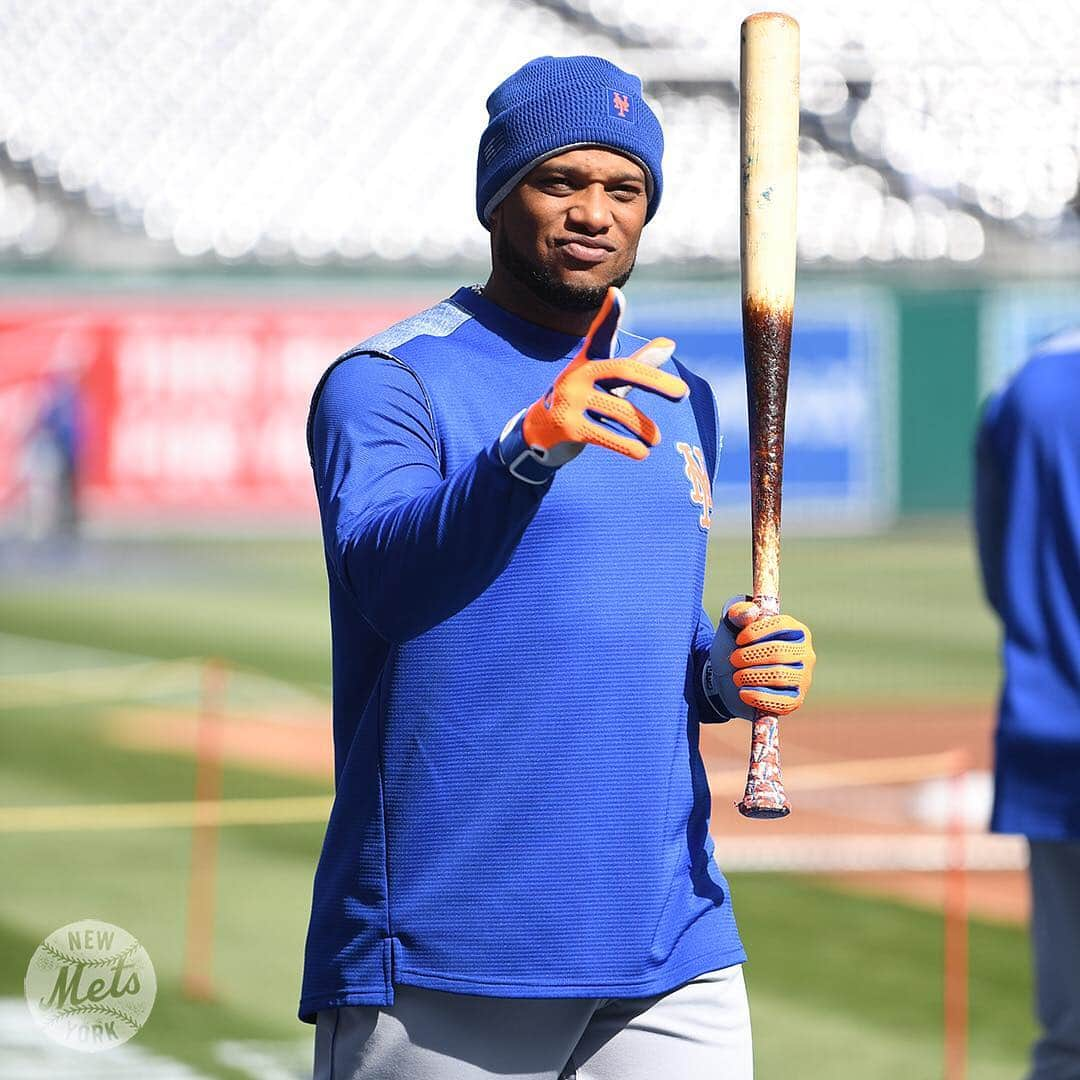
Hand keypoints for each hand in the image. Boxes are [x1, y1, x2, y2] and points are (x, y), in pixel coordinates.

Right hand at [497, 286, 687, 483]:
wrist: (539, 432)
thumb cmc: (583, 400)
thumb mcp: (608, 381)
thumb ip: (639, 363)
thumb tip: (671, 343)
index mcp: (589, 360)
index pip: (601, 334)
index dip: (609, 315)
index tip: (616, 295)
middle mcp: (578, 375)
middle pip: (624, 371)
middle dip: (656, 382)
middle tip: (683, 394)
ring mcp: (571, 400)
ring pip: (620, 411)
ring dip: (644, 428)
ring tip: (657, 439)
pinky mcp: (568, 426)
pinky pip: (606, 435)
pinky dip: (627, 446)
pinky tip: (642, 453)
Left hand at [704, 597, 815, 720]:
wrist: (727, 679)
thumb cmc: (736, 648)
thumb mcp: (731, 626)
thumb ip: (738, 613)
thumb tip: (751, 611)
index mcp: (796, 630)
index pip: (781, 626)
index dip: (756, 632)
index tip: (738, 640)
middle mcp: (805, 653)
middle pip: (779, 653)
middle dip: (750, 656)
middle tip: (733, 659)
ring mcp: (803, 678)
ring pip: (779, 676)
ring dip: (751, 675)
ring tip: (736, 676)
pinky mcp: (795, 700)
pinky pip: (783, 702)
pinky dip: (759, 697)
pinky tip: (743, 693)